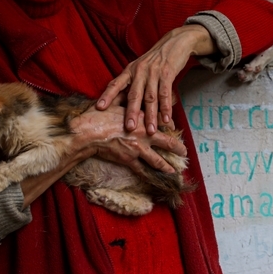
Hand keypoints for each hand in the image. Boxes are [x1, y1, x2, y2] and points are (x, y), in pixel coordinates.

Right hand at [18, 105, 187, 207]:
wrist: (88, 132)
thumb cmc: (99, 115)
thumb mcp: (115, 103)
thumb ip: (126, 101)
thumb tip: (128, 94)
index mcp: (141, 118)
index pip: (159, 121)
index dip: (168, 125)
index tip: (174, 127)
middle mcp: (143, 134)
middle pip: (166, 142)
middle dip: (176, 148)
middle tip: (184, 151)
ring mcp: (137, 149)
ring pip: (157, 160)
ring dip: (167, 166)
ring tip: (174, 170)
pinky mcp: (128, 160)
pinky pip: (142, 170)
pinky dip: (150, 175)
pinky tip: (156, 179)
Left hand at [96, 24, 213, 133]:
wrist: (174, 43)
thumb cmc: (155, 59)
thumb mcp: (139, 67)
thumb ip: (131, 83)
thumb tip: (120, 103)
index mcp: (130, 70)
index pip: (115, 83)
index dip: (107, 95)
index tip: (99, 107)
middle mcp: (140, 71)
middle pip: (134, 95)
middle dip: (131, 113)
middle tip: (129, 128)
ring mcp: (154, 72)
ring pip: (151, 98)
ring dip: (151, 116)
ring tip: (150, 130)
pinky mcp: (167, 74)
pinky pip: (165, 94)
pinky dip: (166, 108)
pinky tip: (166, 119)